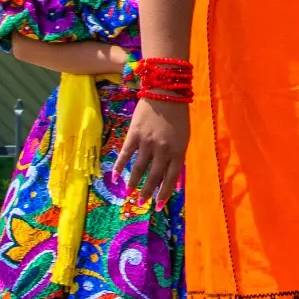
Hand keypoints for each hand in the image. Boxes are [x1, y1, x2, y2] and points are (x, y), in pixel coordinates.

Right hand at [113, 97, 189, 211]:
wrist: (165, 92)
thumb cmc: (178, 116)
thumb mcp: (184, 138)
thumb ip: (178, 158)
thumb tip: (174, 181)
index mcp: (177, 151)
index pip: (170, 178)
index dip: (164, 193)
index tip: (158, 206)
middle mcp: (163, 149)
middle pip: (154, 176)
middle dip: (147, 192)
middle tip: (141, 203)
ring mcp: (147, 142)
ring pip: (139, 168)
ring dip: (133, 183)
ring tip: (128, 193)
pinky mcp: (134, 134)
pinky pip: (126, 154)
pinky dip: (120, 167)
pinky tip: (115, 178)